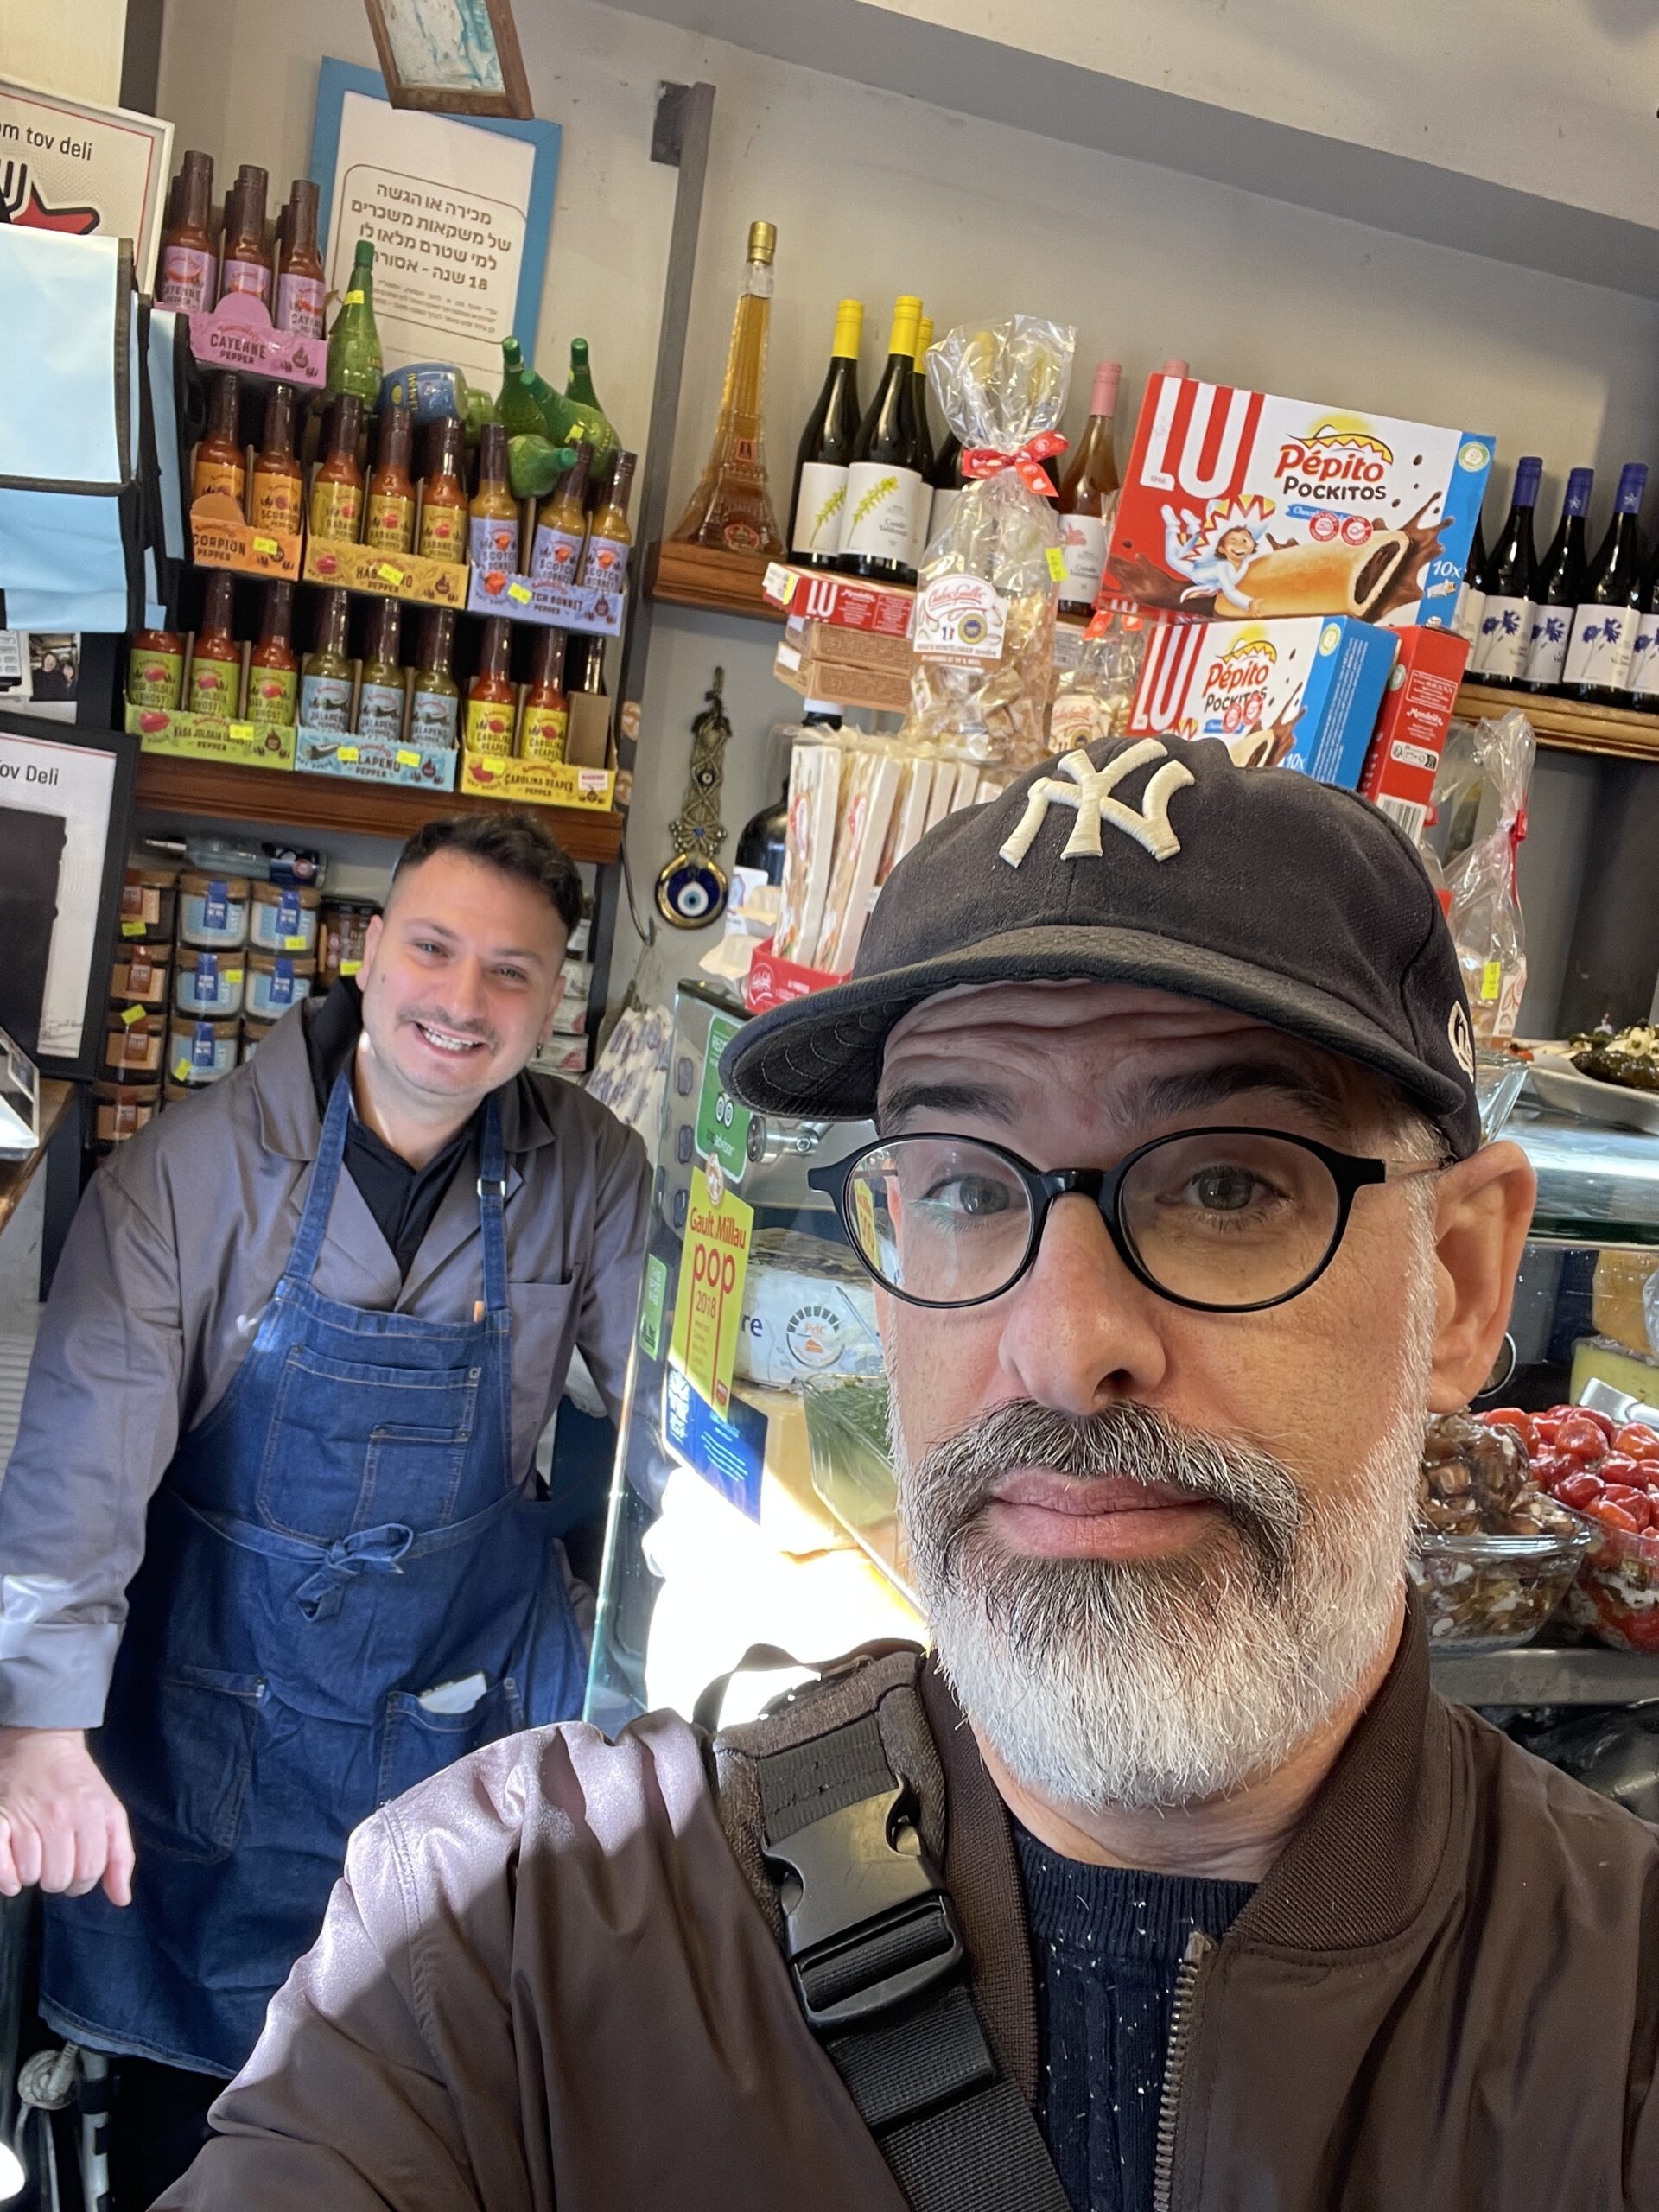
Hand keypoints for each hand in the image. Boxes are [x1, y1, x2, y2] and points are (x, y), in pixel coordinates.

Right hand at [0, 1727, 133, 1905]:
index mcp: (92, 1813)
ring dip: (31, 1873)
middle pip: (57, 1879)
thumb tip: (122, 1899)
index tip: (74, 1868)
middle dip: (56, 1877)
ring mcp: (27, 1816)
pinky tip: (12, 1870)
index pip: (88, 1873)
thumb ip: (120, 1855)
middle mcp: (60, 1815)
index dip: (81, 1880)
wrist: (40, 1741)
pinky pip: (2, 1869)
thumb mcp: (110, 1810)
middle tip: (52, 1857)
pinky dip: (6, 1877)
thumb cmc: (77, 1782)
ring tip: (33, 1851)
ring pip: (31, 1876)